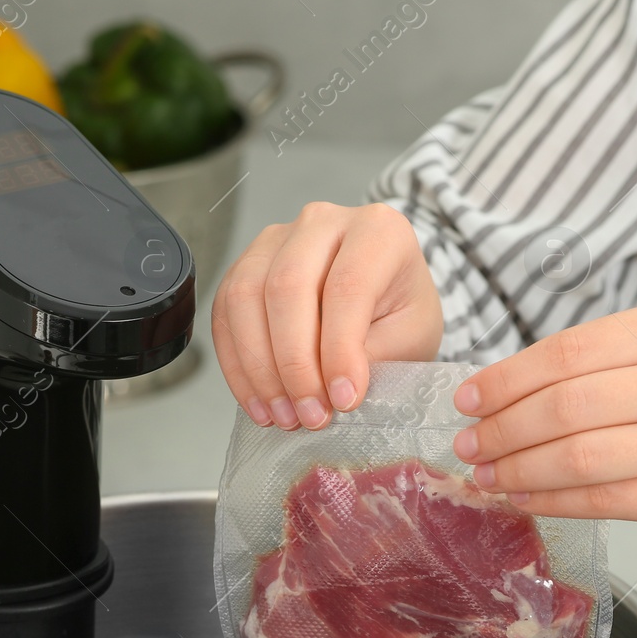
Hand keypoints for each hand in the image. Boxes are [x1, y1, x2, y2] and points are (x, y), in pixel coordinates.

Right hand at [211, 202, 443, 429]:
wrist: (384, 296)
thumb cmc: (401, 311)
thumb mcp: (412, 335)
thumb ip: (374, 355)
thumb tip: (334, 389)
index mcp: (378, 230)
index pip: (346, 287)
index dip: (339, 351)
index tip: (344, 400)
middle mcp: (322, 221)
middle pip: (287, 287)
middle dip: (294, 364)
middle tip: (310, 415)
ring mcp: (276, 239)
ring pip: (245, 298)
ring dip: (260, 369)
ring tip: (285, 416)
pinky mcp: (245, 265)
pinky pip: (224, 314)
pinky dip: (237, 365)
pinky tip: (260, 402)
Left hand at [451, 302, 636, 610]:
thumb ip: (602, 365)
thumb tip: (500, 391)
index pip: (570, 349)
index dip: (508, 377)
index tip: (468, 397)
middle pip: (569, 403)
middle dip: (503, 427)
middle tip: (466, 442)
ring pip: (581, 454)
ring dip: (518, 468)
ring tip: (484, 474)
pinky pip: (604, 499)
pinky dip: (551, 500)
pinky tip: (522, 498)